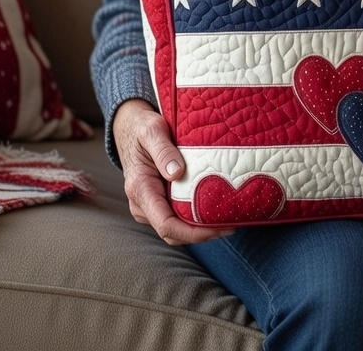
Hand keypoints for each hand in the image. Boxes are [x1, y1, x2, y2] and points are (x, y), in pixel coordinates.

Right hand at [112, 98, 233, 245]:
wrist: (130, 128)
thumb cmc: (141, 127)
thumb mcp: (151, 131)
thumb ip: (163, 150)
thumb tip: (176, 173)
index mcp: (140, 189)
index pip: (166, 225)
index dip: (193, 233)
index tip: (218, 228)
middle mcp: (142, 204)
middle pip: (173, 233)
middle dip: (202, 234)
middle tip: (233, 224)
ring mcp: (149, 205)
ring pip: (176, 228)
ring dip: (200, 228)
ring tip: (229, 219)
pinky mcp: (158, 201)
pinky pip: (176, 217)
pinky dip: (195, 219)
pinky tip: (215, 210)